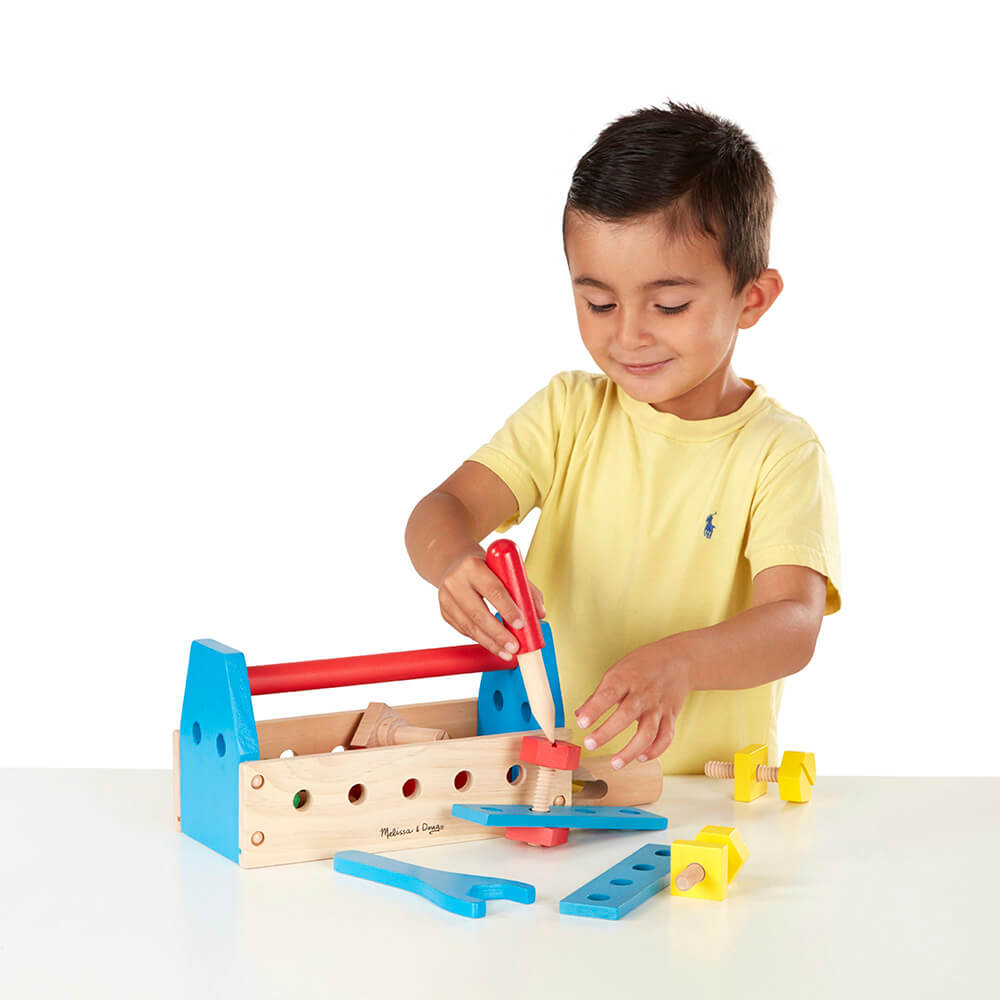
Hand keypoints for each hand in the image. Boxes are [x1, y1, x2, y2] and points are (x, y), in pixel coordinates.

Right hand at [438, 549, 545, 661]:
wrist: (455, 562)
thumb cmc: (486, 567)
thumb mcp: (505, 569)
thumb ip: (525, 589)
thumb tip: (539, 613)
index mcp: (473, 565)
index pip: (493, 590)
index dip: (508, 609)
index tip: (521, 624)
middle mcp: (455, 581)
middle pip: (478, 613)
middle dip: (499, 634)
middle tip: (515, 646)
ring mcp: (446, 598)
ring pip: (470, 626)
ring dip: (491, 643)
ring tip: (507, 652)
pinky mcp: (444, 612)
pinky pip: (464, 630)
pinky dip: (481, 639)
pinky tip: (493, 644)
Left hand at [574, 638, 690, 768]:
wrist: (679, 660)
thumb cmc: (643, 665)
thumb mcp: (618, 670)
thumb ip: (599, 694)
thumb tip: (579, 715)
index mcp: (626, 678)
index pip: (608, 694)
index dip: (594, 709)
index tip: (581, 723)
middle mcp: (644, 693)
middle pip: (626, 715)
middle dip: (607, 732)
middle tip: (589, 744)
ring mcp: (658, 706)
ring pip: (648, 732)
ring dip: (631, 750)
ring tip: (615, 763)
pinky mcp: (671, 716)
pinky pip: (665, 737)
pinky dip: (655, 750)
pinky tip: (641, 757)